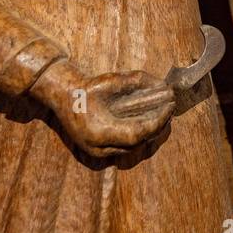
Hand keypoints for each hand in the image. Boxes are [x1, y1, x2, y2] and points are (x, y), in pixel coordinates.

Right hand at [33, 61, 174, 157]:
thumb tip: (161, 84)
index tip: (170, 107)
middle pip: (138, 143)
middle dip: (157, 127)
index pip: (137, 133)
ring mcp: (97, 152)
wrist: (62, 97)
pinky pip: (125, 148)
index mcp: (99, 132)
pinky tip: (149, 123)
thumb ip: (135, 80)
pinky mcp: (99, 152)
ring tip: (163, 115)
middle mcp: (98, 147)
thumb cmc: (86, 88)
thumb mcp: (110, 80)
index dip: (157, 121)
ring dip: (150, 133)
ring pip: (133, 148)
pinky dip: (139, 136)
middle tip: (170, 110)